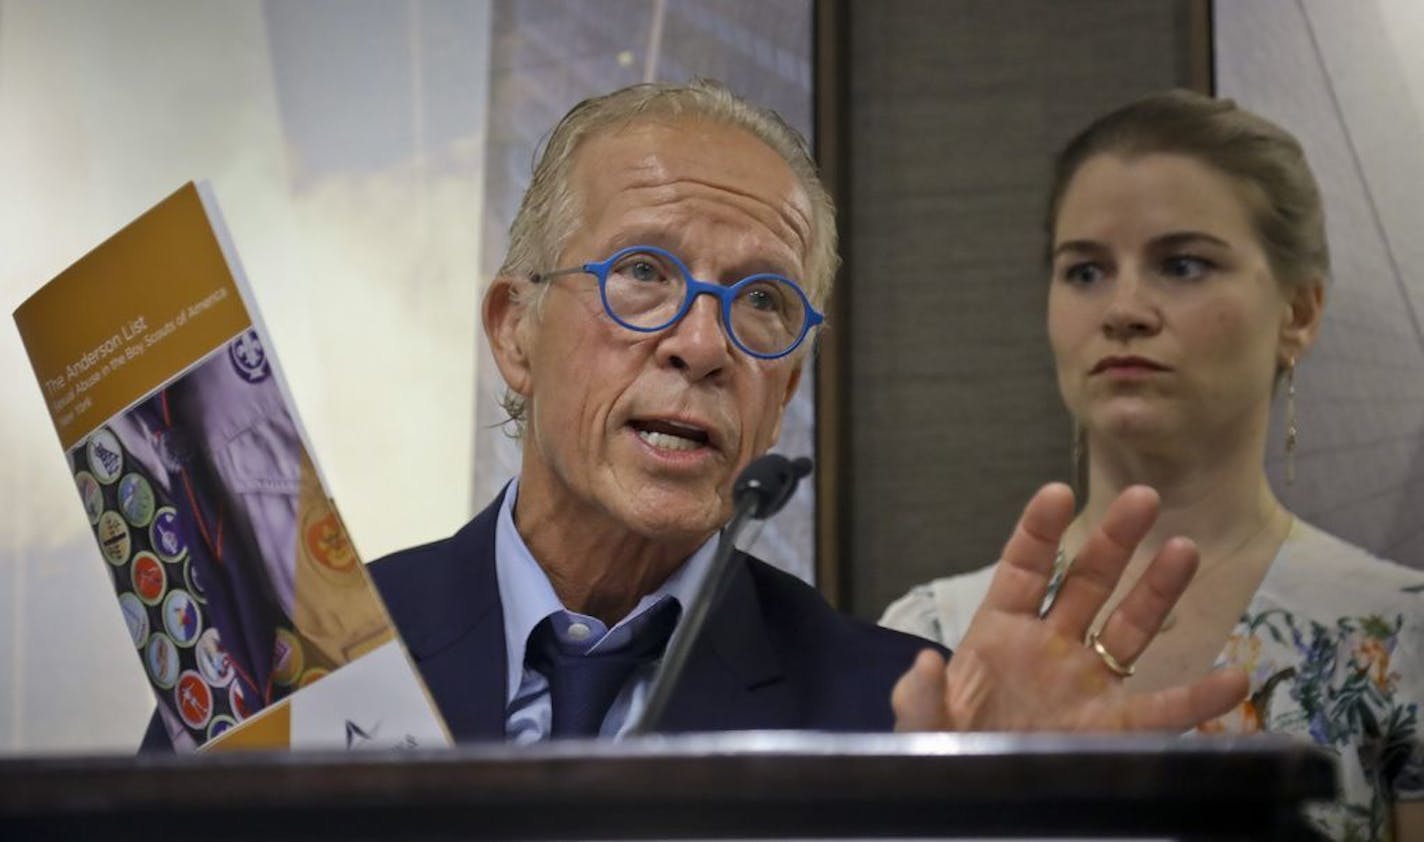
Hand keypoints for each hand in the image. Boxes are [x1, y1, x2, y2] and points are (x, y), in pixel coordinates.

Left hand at [892, 483, 1247, 731]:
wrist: (973, 806)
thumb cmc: (944, 756)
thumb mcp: (921, 727)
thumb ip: (919, 697)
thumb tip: (926, 663)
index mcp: (1000, 634)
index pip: (1025, 569)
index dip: (1040, 530)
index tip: (1059, 492)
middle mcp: (1050, 649)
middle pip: (1088, 582)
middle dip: (1114, 539)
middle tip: (1144, 497)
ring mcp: (1086, 686)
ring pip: (1129, 627)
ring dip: (1159, 589)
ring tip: (1185, 547)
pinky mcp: (1112, 731)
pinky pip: (1161, 712)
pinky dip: (1199, 700)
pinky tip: (1233, 679)